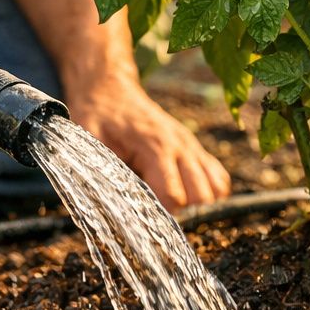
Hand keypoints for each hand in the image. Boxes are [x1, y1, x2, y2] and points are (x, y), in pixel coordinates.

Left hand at [65, 75, 230, 210]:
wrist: (111, 90)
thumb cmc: (98, 117)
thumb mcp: (90, 141)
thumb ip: (100, 170)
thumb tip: (105, 205)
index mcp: (156, 146)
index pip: (174, 196)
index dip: (160, 215)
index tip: (144, 219)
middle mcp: (181, 145)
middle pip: (202, 196)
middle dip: (184, 214)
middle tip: (158, 215)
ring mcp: (192, 146)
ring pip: (217, 188)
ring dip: (199, 204)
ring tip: (173, 206)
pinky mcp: (196, 148)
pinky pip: (219, 177)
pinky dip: (209, 192)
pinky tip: (186, 196)